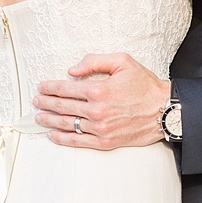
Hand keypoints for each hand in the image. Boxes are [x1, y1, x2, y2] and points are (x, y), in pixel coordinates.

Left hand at [32, 53, 170, 149]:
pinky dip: (62, 138)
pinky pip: (77, 141)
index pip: (65, 89)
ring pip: (66, 124)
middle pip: (62, 107)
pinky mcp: (105, 142)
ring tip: (39, 117)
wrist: (165, 110)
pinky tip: (52, 135)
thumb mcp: (123, 62)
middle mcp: (96, 111)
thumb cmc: (146, 85)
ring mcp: (100, 128)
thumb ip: (95, 61)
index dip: (50, 87)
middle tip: (36, 101)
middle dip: (45, 103)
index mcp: (99, 90)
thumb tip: (72, 70)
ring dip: (49, 120)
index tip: (42, 86)